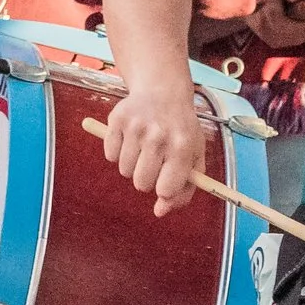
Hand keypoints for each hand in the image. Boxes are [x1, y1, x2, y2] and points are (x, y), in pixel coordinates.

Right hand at [103, 84, 206, 215]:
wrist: (163, 92)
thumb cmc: (181, 130)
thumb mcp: (194, 156)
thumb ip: (184, 190)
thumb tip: (160, 211)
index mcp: (182, 146)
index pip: (166, 189)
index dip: (164, 190)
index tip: (166, 181)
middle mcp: (158, 136)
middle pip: (141, 184)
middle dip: (147, 179)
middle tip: (155, 161)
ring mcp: (136, 127)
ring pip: (124, 171)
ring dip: (133, 165)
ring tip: (144, 147)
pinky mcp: (116, 120)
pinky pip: (110, 156)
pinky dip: (118, 152)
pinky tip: (131, 138)